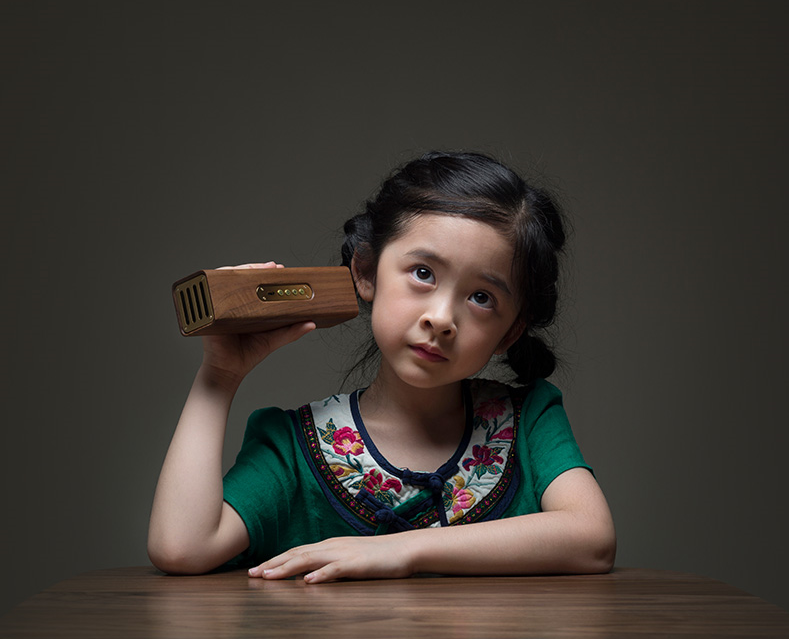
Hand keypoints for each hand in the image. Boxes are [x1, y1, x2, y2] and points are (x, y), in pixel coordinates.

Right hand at [200, 262, 314, 385]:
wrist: (228, 371)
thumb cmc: (247, 354)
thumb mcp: (274, 339)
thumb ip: (292, 331)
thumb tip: (311, 323)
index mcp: (246, 306)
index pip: (253, 283)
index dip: (264, 272)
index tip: (278, 268)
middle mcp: (231, 303)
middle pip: (240, 277)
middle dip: (255, 267)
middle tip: (271, 267)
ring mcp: (218, 305)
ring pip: (226, 279)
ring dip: (240, 270)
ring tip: (256, 269)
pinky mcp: (210, 311)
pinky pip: (212, 291)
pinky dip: (220, 281)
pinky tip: (233, 277)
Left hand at [247, 535, 415, 583]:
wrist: (404, 548)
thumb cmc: (378, 556)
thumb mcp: (349, 559)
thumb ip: (330, 565)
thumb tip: (310, 575)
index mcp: (329, 546)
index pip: (297, 552)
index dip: (276, 560)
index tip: (257, 569)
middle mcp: (332, 546)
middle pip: (297, 553)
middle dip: (273, 563)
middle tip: (252, 573)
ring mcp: (344, 553)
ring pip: (309, 559)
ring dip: (287, 567)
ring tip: (269, 576)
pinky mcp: (357, 563)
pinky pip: (335, 569)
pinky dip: (320, 574)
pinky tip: (308, 581)